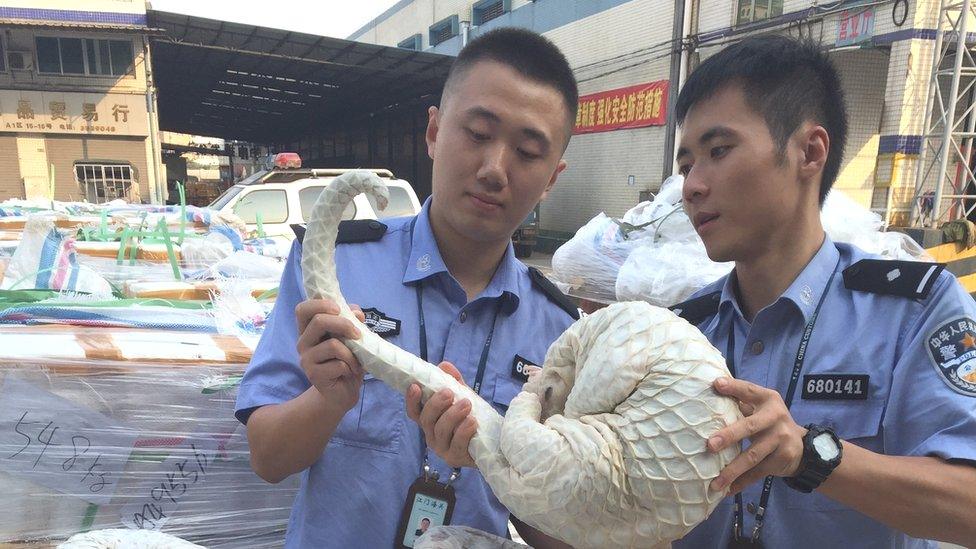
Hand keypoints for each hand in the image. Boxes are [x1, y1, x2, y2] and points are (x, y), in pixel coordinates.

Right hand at [295, 299, 366, 413]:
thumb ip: (352, 321)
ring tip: (355, 362)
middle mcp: (303, 342)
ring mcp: (306, 359)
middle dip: (344, 324)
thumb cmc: (346, 360)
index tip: (339, 309)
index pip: (302, 309)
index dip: (320, 304)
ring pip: (333, 345)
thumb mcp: (351, 338)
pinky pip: (339, 364)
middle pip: (319, 322)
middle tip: (358, 334)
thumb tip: (356, 313)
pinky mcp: (314, 375)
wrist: (343, 391)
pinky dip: (351, 367)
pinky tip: (349, 373)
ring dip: (351, 353)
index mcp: (308, 330)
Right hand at [406, 362, 477, 467]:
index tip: (416, 386)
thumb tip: (444, 365)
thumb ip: (454, 382)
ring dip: (453, 415)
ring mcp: (442, 448)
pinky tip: (473, 421)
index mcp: (430, 420)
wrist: (493, 441)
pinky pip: (457, 443)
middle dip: (436, 404)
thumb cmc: (472, 417)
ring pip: (441, 430)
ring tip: (467, 403)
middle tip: (449, 393)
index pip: (414, 412)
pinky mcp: (455, 458)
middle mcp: (431, 435)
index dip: (411, 400)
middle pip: (426, 420)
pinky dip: (464, 430)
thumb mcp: (463, 396)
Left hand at [707, 377, 806, 494]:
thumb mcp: (761, 407)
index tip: (716, 384)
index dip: (734, 387)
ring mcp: (781, 439)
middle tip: (710, 445)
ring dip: (732, 470)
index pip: (749, 391)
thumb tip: (710, 390)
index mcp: (768, 399)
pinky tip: (727, 490)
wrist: (802, 446)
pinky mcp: (782, 459)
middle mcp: (776, 417)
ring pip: (753, 456)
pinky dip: (742, 482)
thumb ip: (741, 401)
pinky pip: (758, 472)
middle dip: (729, 436)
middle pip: (750, 427)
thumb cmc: (769, 422)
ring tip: (714, 482)